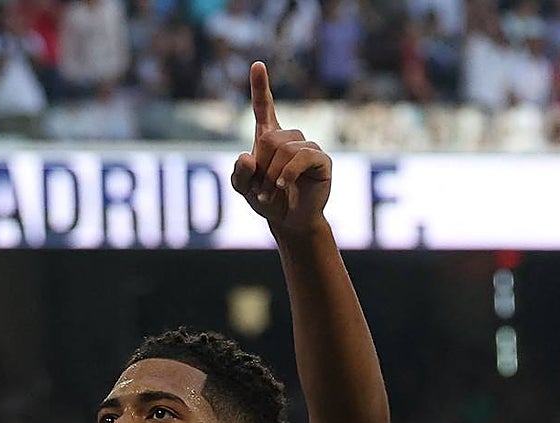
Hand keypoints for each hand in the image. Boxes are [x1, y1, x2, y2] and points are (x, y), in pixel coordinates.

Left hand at [230, 62, 331, 232]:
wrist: (289, 221)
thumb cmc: (266, 200)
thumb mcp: (243, 189)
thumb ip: (238, 174)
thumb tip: (248, 155)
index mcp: (269, 137)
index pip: (264, 107)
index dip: (260, 86)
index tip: (257, 64)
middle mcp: (290, 138)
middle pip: (269, 138)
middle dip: (261, 168)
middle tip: (261, 190)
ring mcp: (307, 147)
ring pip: (284, 150)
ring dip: (272, 176)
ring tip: (272, 194)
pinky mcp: (321, 160)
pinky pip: (302, 157)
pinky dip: (288, 173)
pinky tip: (284, 185)